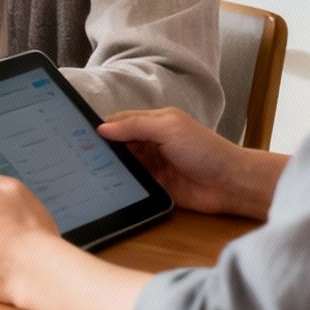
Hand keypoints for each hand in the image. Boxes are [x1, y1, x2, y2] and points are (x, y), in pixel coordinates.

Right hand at [97, 107, 274, 217]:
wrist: (230, 183)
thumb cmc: (205, 149)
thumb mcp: (168, 128)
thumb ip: (135, 126)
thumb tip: (103, 128)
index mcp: (154, 123)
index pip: (120, 122)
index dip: (103, 127)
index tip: (80, 134)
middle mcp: (151, 143)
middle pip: (119, 144)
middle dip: (103, 148)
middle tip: (79, 154)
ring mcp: (153, 166)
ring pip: (123, 164)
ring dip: (111, 166)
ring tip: (86, 170)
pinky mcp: (155, 187)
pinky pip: (133, 184)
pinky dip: (121, 184)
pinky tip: (105, 186)